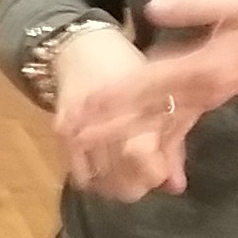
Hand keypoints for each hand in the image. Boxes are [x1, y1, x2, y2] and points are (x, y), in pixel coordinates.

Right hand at [52, 25, 194, 201]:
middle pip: (120, 177)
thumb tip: (177, 188)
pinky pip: (80, 176)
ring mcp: (77, 127)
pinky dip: (96, 181)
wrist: (82, 49)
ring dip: (118, 185)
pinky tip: (106, 173)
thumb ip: (171, 145)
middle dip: (139, 183)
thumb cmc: (127, 69)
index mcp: (130, 105)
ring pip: (100, 182)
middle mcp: (99, 118)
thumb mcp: (155, 97)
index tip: (161, 172)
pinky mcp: (61, 133)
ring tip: (128, 174)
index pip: (139, 156)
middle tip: (147, 174)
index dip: (153, 173)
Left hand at [62, 0, 237, 179]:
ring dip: (126, 136)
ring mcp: (208, 96)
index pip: (150, 82)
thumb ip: (197, 3)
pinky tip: (143, 155)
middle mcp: (202, 87)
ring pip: (161, 123)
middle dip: (111, 125)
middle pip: (149, 111)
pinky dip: (159, 141)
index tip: (85, 106)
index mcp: (203, 64)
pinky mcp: (212, 95)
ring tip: (93, 149)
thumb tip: (153, 5)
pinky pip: (182, 124)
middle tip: (74, 137)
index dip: (116, 95)